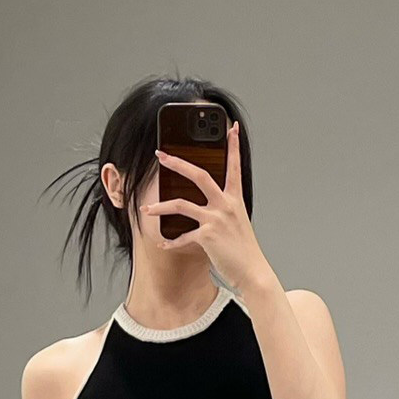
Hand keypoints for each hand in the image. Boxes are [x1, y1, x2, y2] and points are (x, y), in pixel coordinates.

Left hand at [145, 120, 273, 302]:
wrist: (252, 272)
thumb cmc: (244, 250)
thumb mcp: (237, 223)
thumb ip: (222, 210)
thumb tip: (205, 207)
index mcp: (235, 199)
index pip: (234, 166)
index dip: (233, 146)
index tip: (231, 127)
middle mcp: (225, 205)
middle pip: (199, 175)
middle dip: (177, 163)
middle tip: (161, 155)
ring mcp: (216, 219)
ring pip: (181, 204)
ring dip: (160, 206)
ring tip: (146, 208)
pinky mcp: (207, 236)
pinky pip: (182, 236)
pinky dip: (171, 242)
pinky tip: (163, 245)